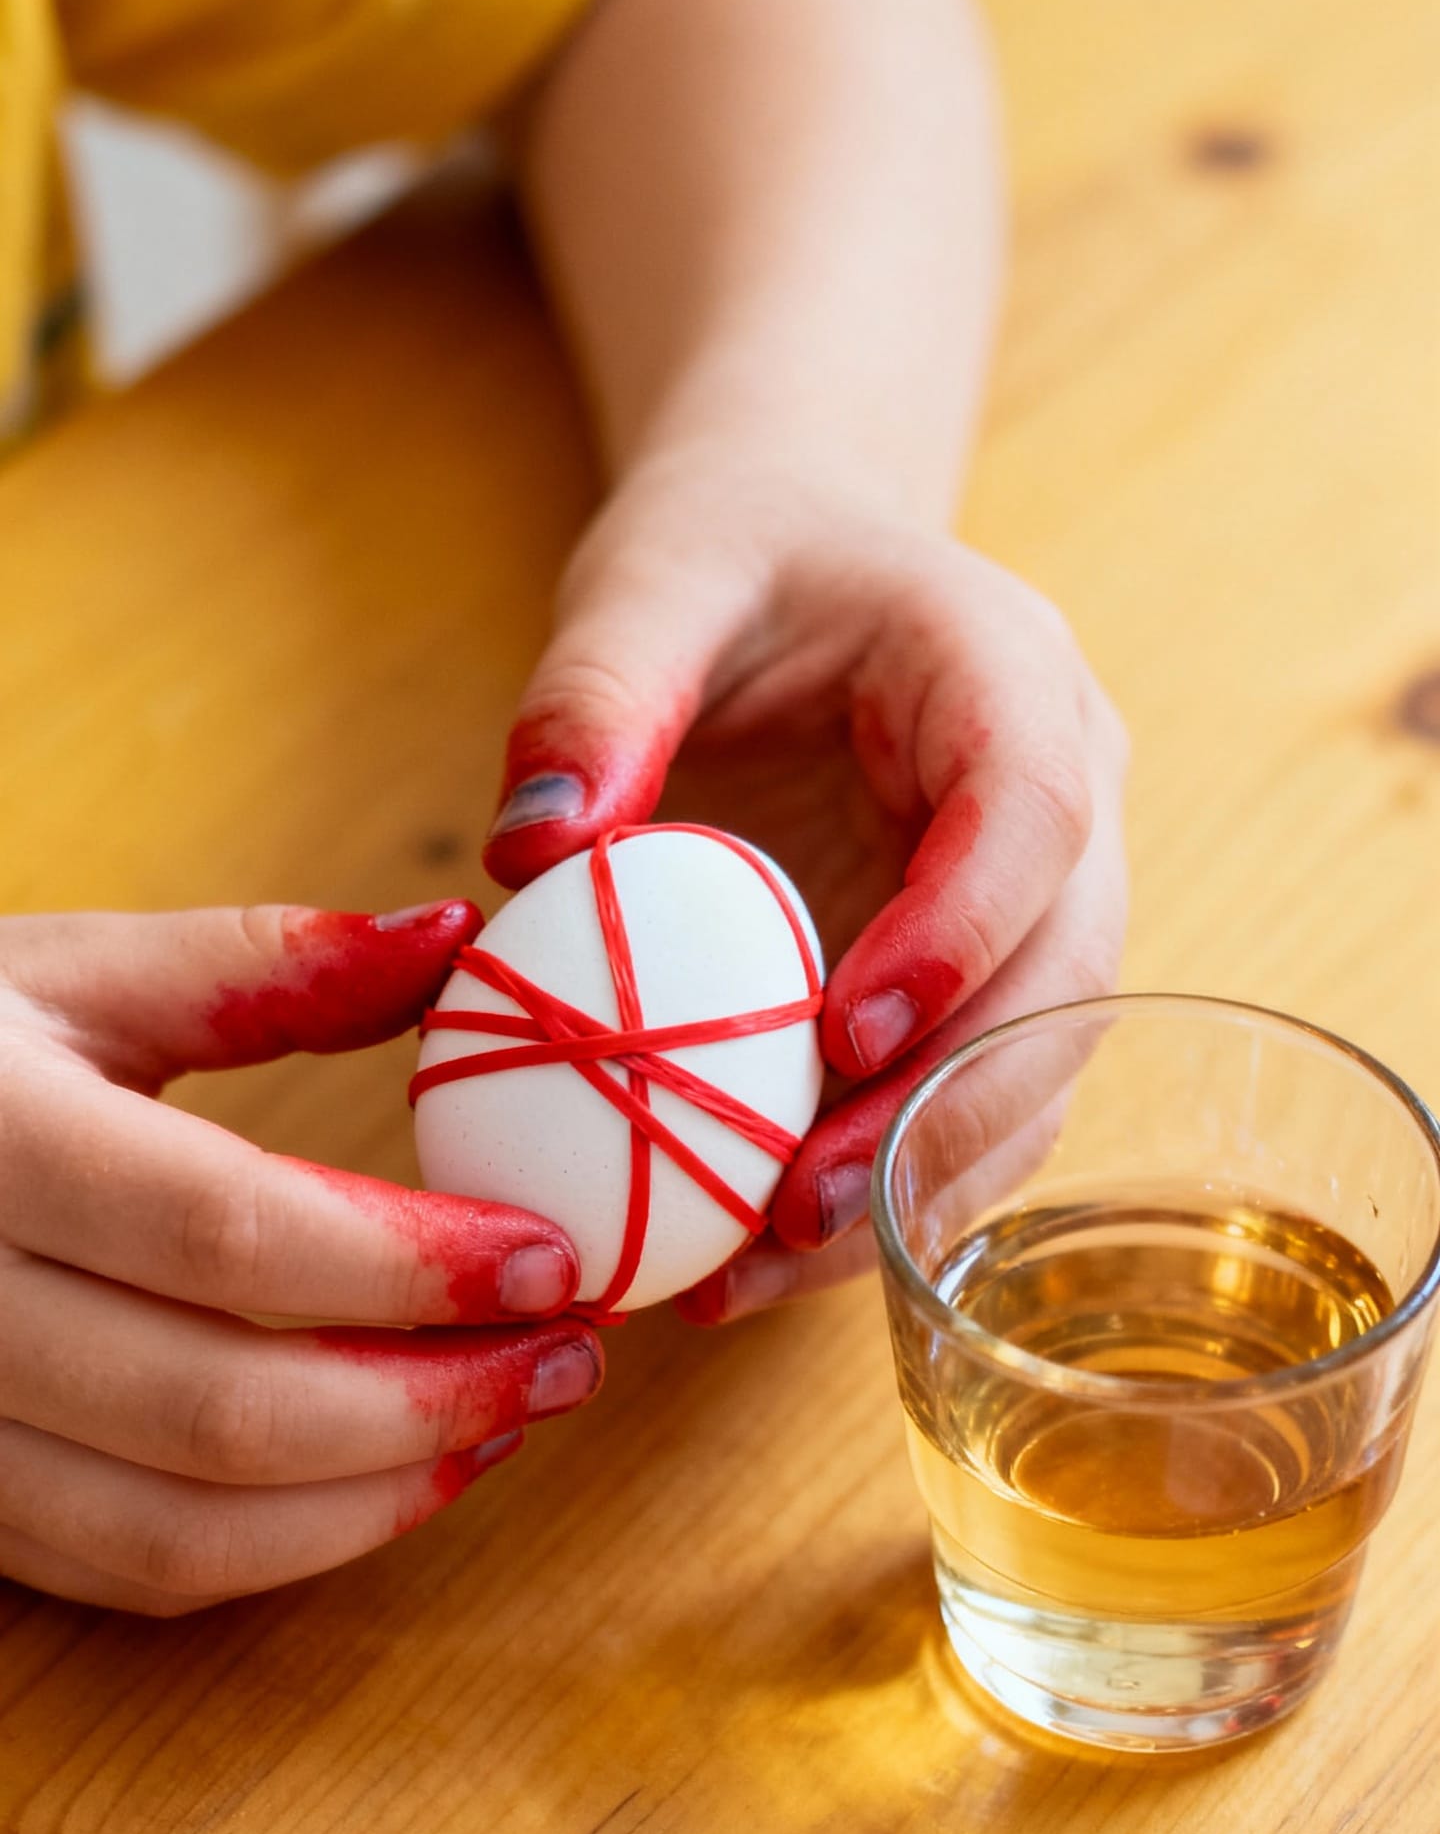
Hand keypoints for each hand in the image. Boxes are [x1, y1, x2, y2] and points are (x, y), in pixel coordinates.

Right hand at [0, 901, 601, 1612]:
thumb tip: (462, 936)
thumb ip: (261, 966)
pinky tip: (396, 1475)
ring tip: (511, 1421)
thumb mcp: (66, 973)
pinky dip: (288, 1548)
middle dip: (432, 1402)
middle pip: (221, 1413)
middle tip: (571, 1358)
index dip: (408, 1264)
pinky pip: (135, 1574)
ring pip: (182, 1532)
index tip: (553, 1254)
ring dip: (380, 1500)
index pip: (226, 1232)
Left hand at [483, 453, 1127, 1318]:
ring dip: (907, 1188)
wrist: (789, 568)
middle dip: (938, 1115)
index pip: (1032, 818)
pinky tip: (756, 1258)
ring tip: (751, 1273)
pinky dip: (878, 1194)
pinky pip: (966, 1113)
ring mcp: (1041, 908)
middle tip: (793, 1213)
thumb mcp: (648, 580)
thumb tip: (532, 853)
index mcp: (1010, 679)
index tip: (843, 1035)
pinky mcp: (985, 989)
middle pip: (1059, 982)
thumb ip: (594, 695)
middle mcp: (1068, 804)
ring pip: (1030, 1077)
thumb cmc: (728, 560)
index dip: (960, 936)